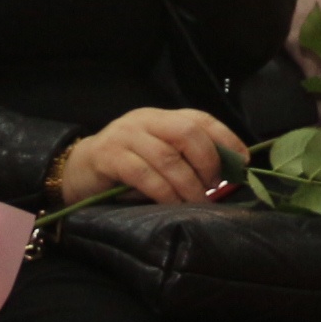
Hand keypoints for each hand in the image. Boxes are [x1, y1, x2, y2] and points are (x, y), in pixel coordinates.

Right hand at [56, 108, 245, 206]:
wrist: (77, 171)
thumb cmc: (126, 168)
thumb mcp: (158, 157)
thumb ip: (185, 158)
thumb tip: (227, 175)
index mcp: (161, 117)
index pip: (201, 119)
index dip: (227, 139)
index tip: (243, 163)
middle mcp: (145, 120)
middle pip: (187, 133)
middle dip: (208, 162)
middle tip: (213, 186)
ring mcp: (125, 136)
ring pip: (168, 157)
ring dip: (188, 184)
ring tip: (197, 202)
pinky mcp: (109, 157)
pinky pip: (144, 174)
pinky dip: (164, 192)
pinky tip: (173, 205)